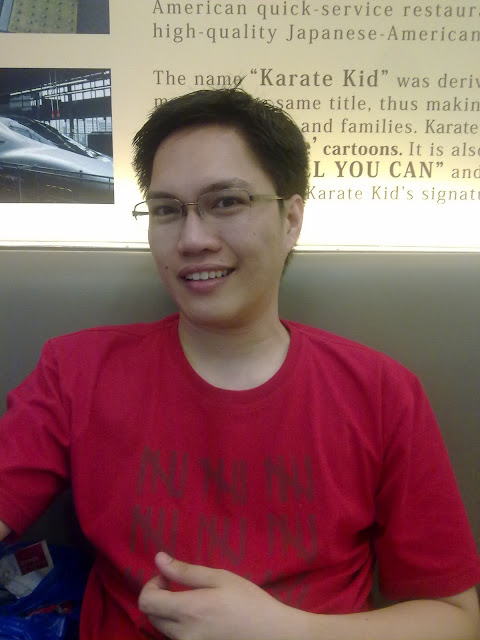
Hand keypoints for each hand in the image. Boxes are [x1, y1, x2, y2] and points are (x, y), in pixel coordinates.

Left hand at [138, 553, 303, 639]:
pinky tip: (198, 614)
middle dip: (158, 596)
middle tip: (177, 584)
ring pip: (161, 628)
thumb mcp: (219, 578)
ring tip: (190, 599)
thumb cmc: (248, 601)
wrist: (271, 634)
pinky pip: (175, 637)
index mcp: (188, 611)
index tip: (168, 576)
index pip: (147, 602)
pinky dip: (177, 624)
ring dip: (166, 610)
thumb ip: (185, 571)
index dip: (151, 584)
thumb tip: (158, 558)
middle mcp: (183, 634)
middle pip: (150, 615)